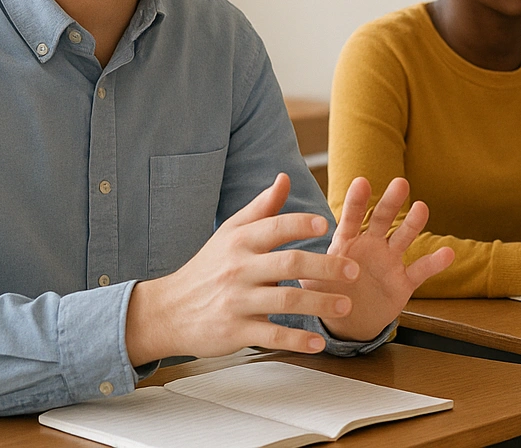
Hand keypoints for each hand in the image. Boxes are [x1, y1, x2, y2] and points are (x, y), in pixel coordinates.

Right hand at [125, 173, 360, 364]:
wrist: (167, 311)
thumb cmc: (207, 268)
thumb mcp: (229, 233)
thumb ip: (262, 208)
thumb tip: (284, 177)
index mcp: (240, 242)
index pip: (274, 228)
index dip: (300, 225)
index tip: (328, 225)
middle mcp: (239, 269)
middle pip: (288, 265)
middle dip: (325, 267)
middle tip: (354, 270)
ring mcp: (236, 302)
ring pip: (284, 302)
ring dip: (318, 304)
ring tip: (346, 305)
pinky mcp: (234, 331)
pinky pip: (270, 336)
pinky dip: (296, 341)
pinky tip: (318, 343)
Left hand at [310, 176, 454, 341]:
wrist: (344, 322)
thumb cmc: (325, 293)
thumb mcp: (306, 276)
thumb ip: (298, 261)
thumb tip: (274, 249)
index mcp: (348, 241)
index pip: (353, 217)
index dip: (357, 201)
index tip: (361, 182)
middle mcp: (372, 245)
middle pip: (383, 219)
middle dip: (391, 201)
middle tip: (399, 182)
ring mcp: (390, 262)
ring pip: (404, 238)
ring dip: (414, 224)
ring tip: (422, 208)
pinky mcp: (404, 282)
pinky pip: (421, 270)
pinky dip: (435, 263)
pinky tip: (448, 253)